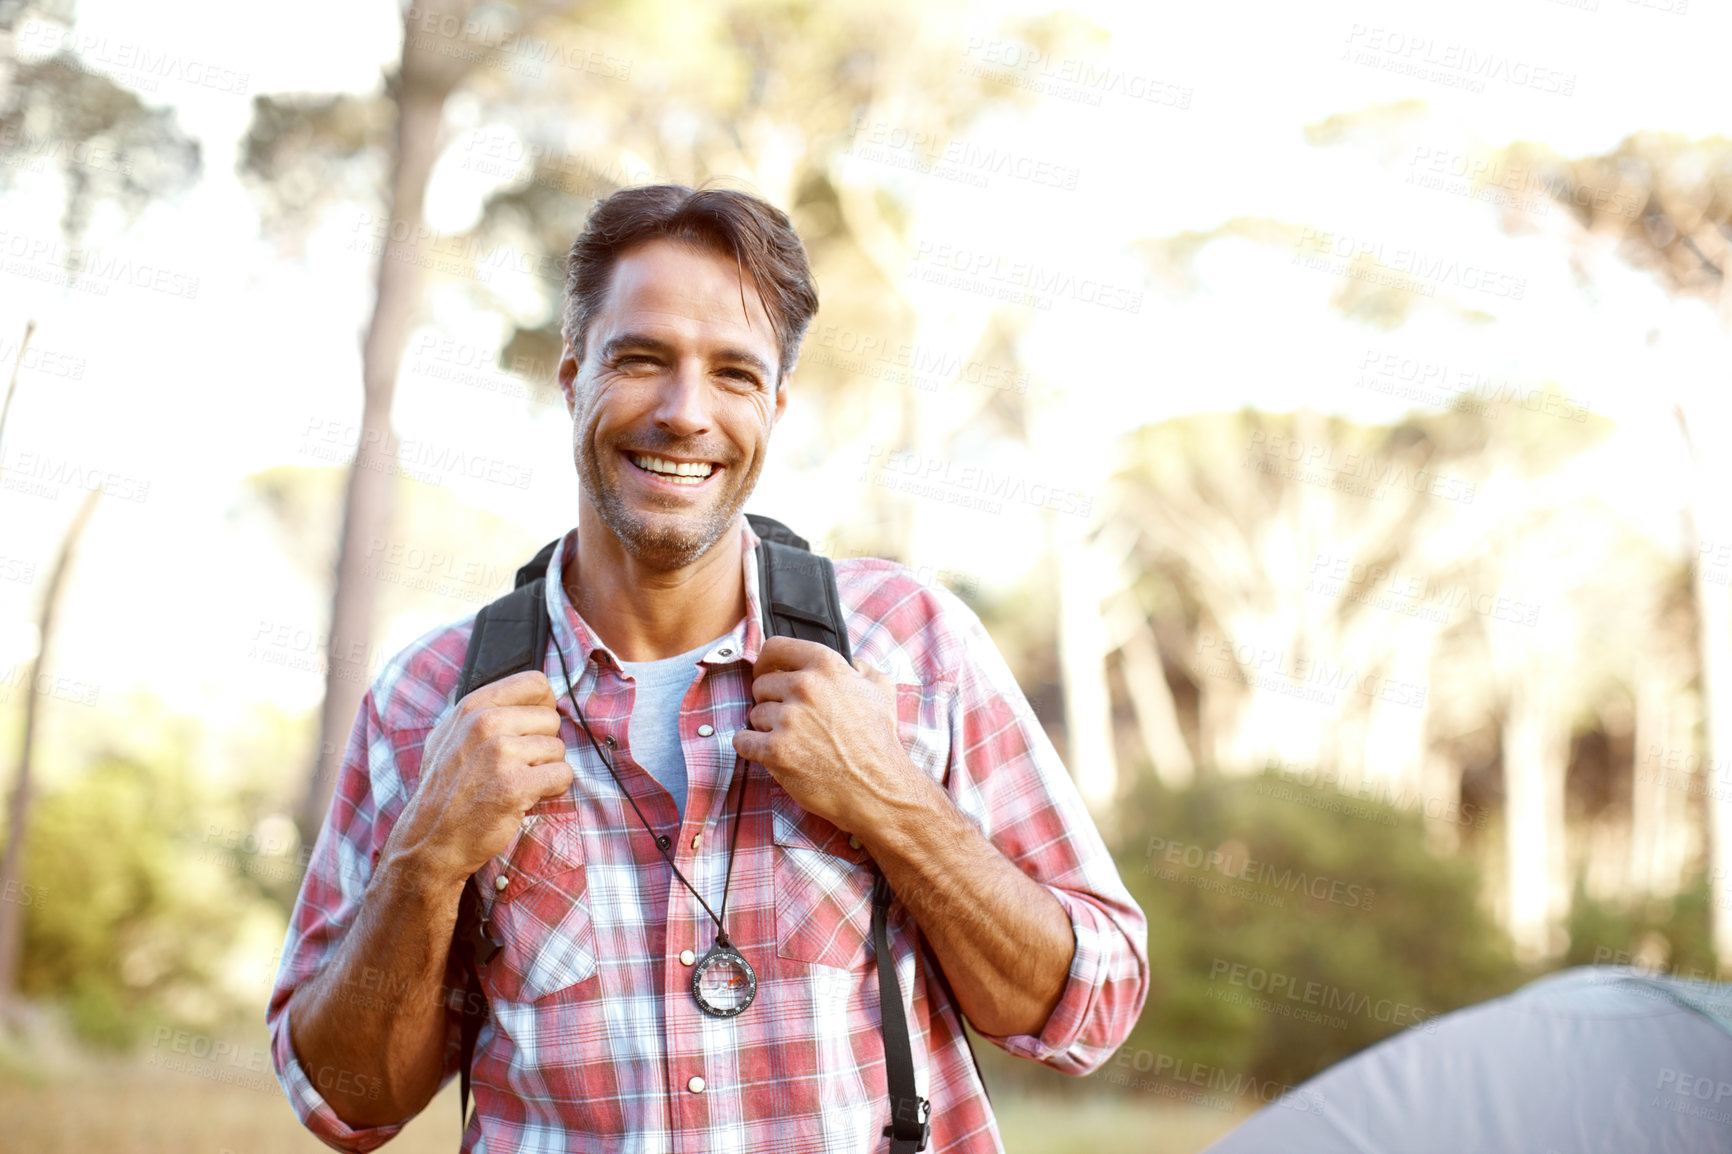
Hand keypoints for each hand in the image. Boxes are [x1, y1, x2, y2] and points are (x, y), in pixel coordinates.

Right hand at [384, 670, 572, 885]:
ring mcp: (500, 753)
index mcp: (473, 706)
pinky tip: (527, 797)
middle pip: (552, 719)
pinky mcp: (515, 785)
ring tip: (517, 783)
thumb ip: (484, 713)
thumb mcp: (450, 736)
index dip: (543, 705)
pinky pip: (562, 775)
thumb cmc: (444, 790)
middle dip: (543, 744)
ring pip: (558, 749)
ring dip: (546, 769)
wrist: (430, 839)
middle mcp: (486, 723)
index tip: (535, 726)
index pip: (535, 683)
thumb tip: (528, 697)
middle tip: (519, 766)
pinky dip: (552, 789)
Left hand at [731, 636, 912, 832]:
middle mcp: (804, 686)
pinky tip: (768, 753)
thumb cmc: (878, 741)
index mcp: (826, 666)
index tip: (765, 672)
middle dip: (771, 702)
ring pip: (754, 715)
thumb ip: (863, 669)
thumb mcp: (881, 691)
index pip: (776, 648)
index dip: (766, 662)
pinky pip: (743, 741)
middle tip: (790, 720)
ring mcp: (788, 719)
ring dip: (766, 728)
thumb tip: (853, 663)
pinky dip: (751, 747)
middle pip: (761, 685)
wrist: (877, 787)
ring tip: (793, 741)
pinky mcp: (776, 750)